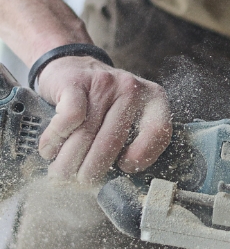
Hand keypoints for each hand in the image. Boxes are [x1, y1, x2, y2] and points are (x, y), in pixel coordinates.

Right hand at [37, 56, 172, 183]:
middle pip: (113, 141)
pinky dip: (56, 140)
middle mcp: (132, 89)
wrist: (74, 66)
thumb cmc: (103, 103)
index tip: (123, 167)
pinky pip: (69, 120)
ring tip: (61, 173)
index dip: (142, 157)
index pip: (160, 132)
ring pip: (87, 134)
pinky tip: (51, 148)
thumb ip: (131, 139)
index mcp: (154, 99)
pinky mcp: (76, 82)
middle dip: (92, 170)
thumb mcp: (128, 115)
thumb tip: (118, 182)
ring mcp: (104, 83)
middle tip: (80, 182)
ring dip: (69, 161)